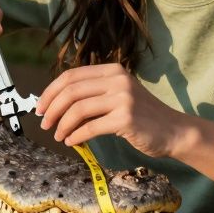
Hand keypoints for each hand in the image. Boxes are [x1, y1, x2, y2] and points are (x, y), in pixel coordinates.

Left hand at [35, 64, 195, 157]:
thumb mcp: (118, 96)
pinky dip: (76, 136)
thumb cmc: (142, 116)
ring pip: (78, 109)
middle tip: (44, 123)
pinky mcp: (126, 118)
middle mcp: (117, 80)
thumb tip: (55, 105)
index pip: (71, 76)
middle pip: (71, 91)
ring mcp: (123, 98)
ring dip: (62, 125)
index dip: (51, 91)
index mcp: (112, 71)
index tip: (40, 107)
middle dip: (52, 109)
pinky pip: (90, 127)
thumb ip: (93, 95)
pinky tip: (71, 142)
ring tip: (58, 136)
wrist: (173, 131)